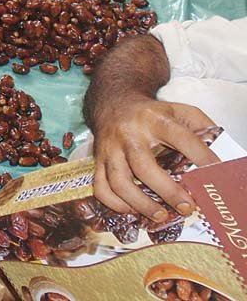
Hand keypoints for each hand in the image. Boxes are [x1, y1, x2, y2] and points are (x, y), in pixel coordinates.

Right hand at [92, 96, 219, 220]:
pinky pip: (100, 187)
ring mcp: (109, 148)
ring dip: (140, 204)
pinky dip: (115, 203)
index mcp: (153, 118)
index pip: (181, 138)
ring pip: (119, 181)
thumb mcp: (177, 109)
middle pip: (144, 167)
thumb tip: (222, 154)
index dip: (201, 158)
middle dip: (167, 191)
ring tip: (161, 214)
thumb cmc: (150, 113)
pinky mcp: (97, 160)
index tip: (215, 175)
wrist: (112, 103)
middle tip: (187, 207)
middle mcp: (128, 133)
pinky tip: (132, 210)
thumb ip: (201, 126)